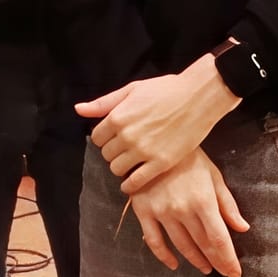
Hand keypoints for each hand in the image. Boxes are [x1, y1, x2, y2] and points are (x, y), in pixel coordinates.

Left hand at [81, 55, 241, 192]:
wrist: (198, 98)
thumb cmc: (165, 90)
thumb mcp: (132, 90)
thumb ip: (104, 103)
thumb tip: (78, 110)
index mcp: (118, 117)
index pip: (97, 138)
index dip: (105, 138)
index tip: (115, 137)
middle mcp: (127, 136)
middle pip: (106, 154)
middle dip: (113, 152)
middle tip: (125, 149)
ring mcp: (144, 151)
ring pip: (117, 169)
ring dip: (121, 167)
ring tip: (131, 161)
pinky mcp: (160, 163)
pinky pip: (136, 182)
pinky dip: (130, 186)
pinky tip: (132, 183)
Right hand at [125, 150, 249, 276]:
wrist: (154, 140)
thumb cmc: (188, 157)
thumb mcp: (213, 175)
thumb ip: (227, 204)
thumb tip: (242, 228)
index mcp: (203, 200)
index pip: (219, 239)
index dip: (228, 260)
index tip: (235, 274)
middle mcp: (182, 209)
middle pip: (203, 245)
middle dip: (216, 262)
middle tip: (225, 273)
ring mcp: (161, 211)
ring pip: (181, 245)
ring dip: (195, 260)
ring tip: (206, 268)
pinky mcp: (143, 211)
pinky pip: (154, 240)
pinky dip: (164, 256)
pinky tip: (174, 263)